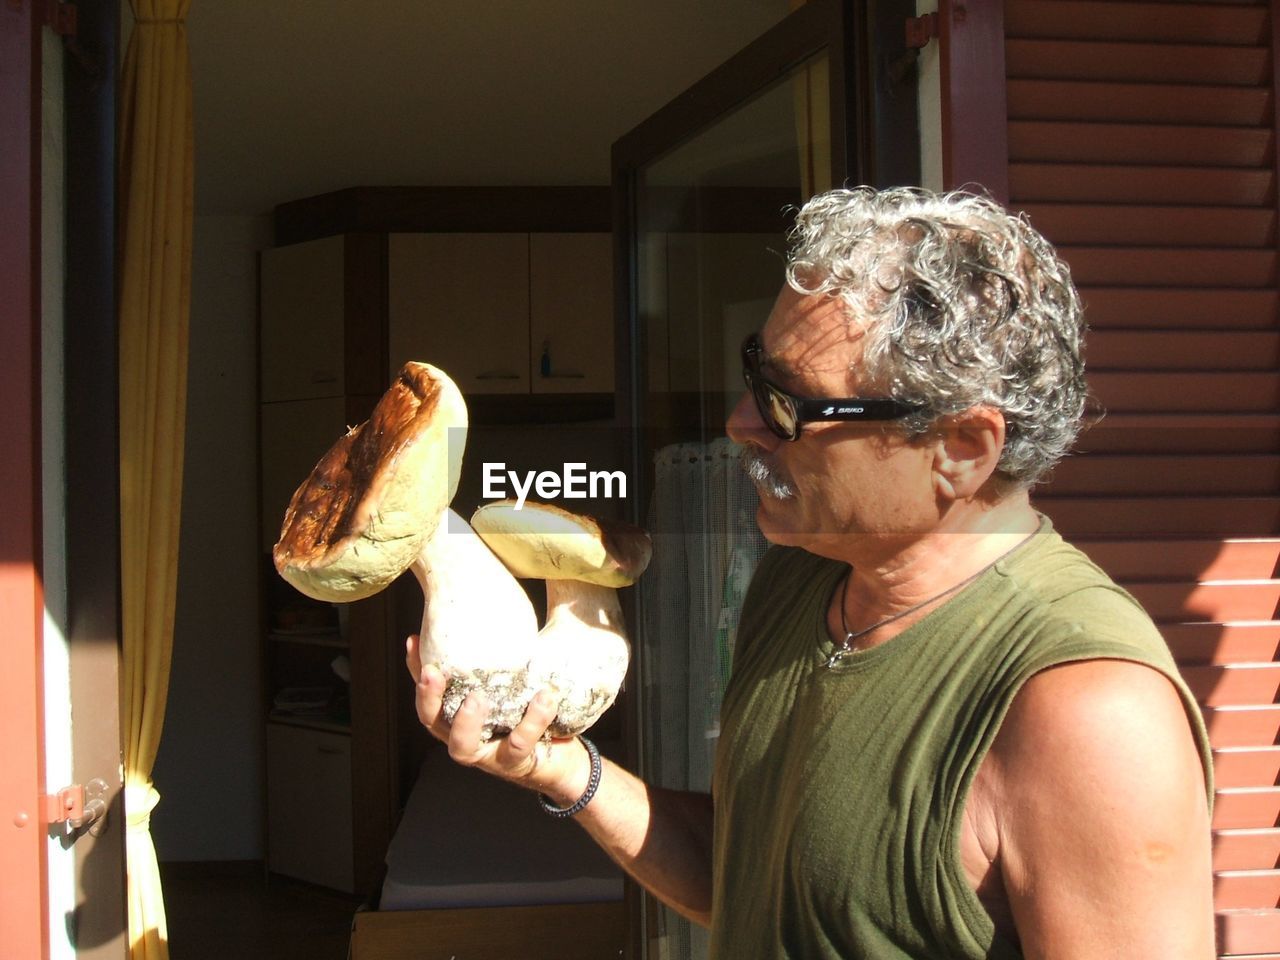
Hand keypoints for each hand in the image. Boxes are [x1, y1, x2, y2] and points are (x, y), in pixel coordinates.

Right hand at [405, 634, 589, 801]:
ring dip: (467, 721)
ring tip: (478, 696)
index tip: (414, 639)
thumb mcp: (513, 685)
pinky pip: (520, 743)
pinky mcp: (516, 764)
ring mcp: (487, 756)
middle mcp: (465, 739)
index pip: (428, 692)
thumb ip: (502, 659)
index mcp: (458, 717)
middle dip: (428, 697)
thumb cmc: (530, 714)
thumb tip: (499, 609)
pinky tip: (544, 696)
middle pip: (432, 723)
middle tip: (434, 672)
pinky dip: (533, 719)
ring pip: (464, 746)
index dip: (415, 668)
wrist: (562, 760)